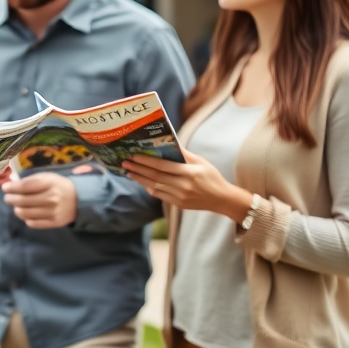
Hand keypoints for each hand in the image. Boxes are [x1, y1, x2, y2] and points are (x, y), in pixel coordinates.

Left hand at [1, 172, 77, 228]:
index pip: (25, 186)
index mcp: (49, 183)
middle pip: (23, 201)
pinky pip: (33, 223)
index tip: (5, 188)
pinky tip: (25, 214)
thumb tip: (12, 183)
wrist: (80, 200)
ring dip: (16, 209)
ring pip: (26, 213)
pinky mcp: (54, 223)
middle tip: (7, 198)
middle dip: (11, 199)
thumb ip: (30, 179)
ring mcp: (53, 212)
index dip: (12, 188)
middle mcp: (51, 198)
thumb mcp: (47, 177)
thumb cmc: (59, 186)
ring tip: (16, 206)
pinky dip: (26, 219)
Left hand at [122, 151, 251, 221]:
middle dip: (139, 169)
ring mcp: (180, 197)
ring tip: (129, 172)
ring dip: (140, 179)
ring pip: (155, 186)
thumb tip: (168, 143)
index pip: (163, 166)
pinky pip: (160, 195)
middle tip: (125, 163)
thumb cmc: (212, 177)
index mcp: (190, 173)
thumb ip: (184, 154)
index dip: (147, 161)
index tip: (134, 155)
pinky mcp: (178, 204)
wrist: (222, 200)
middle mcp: (183, 186)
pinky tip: (142, 182)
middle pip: (156, 176)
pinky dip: (149, 188)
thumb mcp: (201, 162)